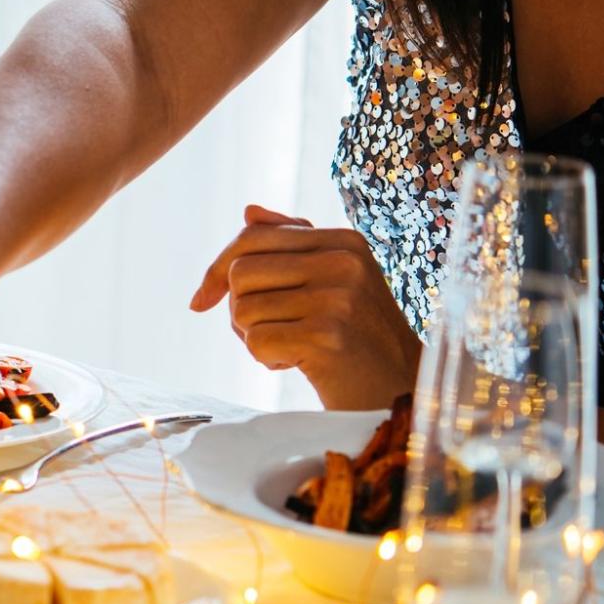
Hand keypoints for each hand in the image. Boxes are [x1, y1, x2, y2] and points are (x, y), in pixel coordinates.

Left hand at [190, 204, 421, 408]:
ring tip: (293, 348)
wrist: (400, 392)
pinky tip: (298, 364)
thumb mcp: (335, 282)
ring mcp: (337, 299)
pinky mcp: (326, 337)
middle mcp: (343, 263)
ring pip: (243, 309)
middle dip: (240, 308)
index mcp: (344, 241)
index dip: (217, 269)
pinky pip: (255, 341)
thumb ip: (293, 244)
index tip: (203, 300)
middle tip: (272, 331)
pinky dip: (266, 359)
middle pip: (239, 273)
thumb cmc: (358, 338)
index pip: (252, 237)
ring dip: (255, 337)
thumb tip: (248, 211)